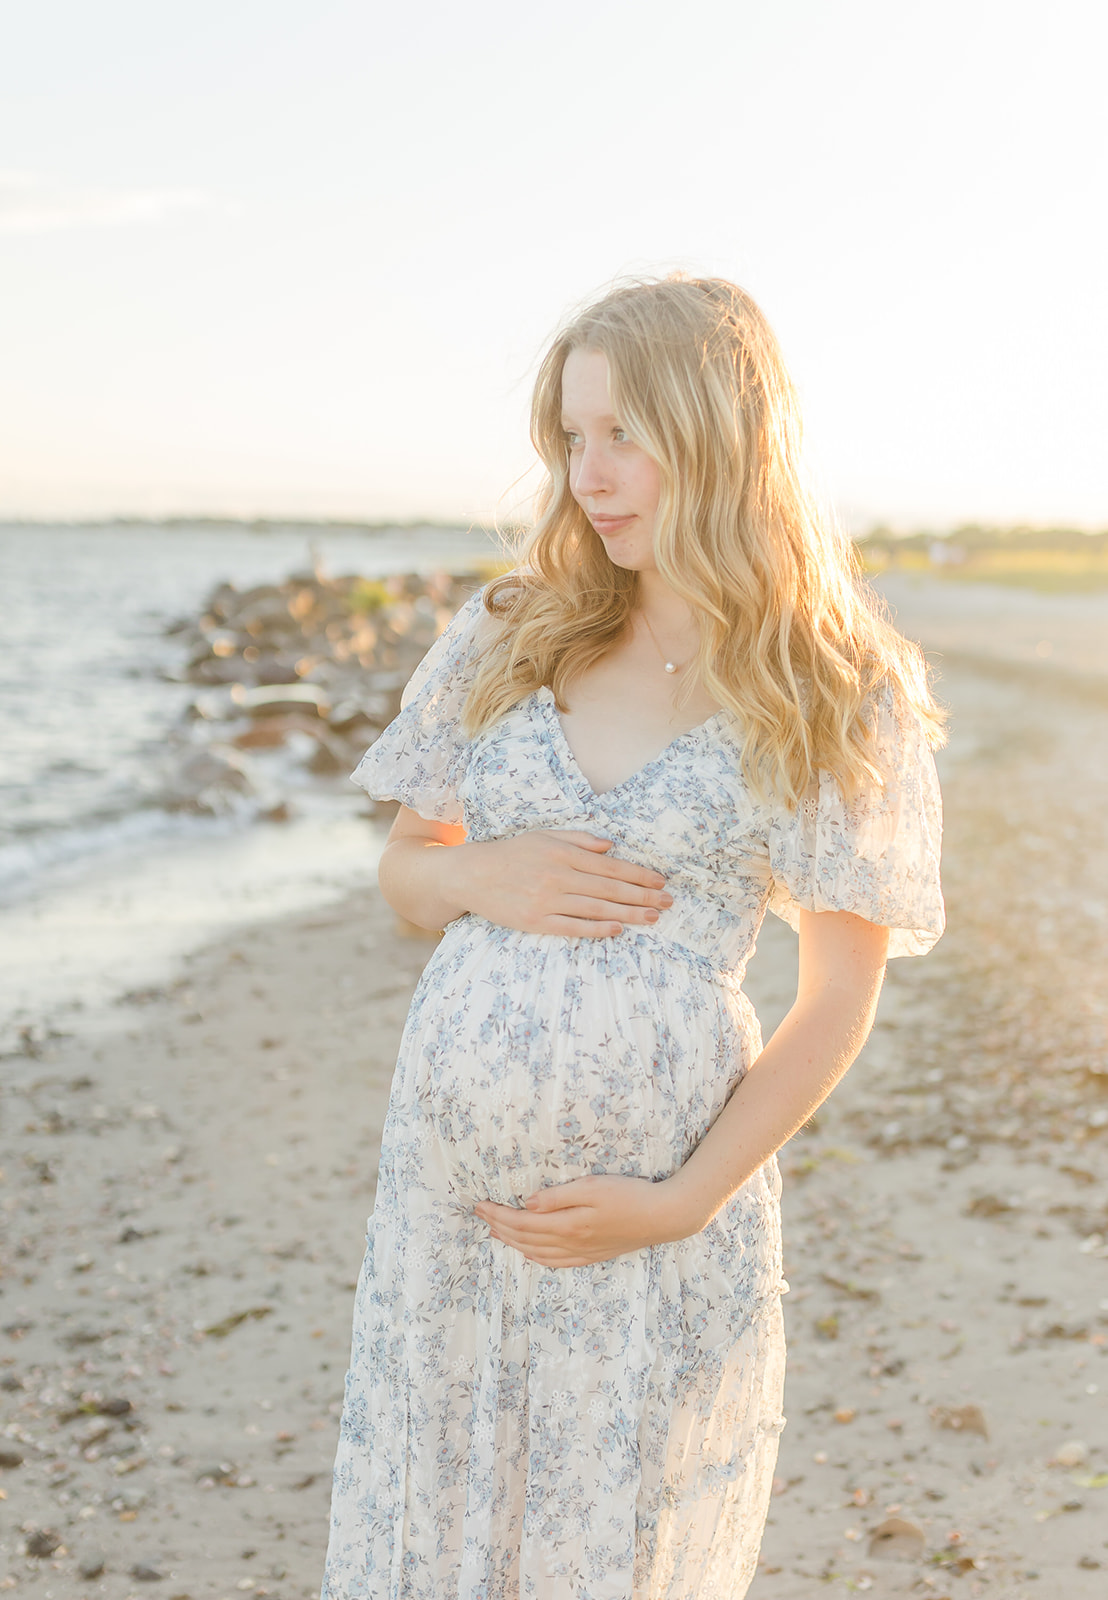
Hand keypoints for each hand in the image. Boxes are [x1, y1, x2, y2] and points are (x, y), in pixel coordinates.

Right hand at [447, 829, 671, 938]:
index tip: (660, 882)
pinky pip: (572, 927)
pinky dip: (596, 929)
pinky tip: (617, 930)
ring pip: (597, 908)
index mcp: (563, 854)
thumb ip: (578, 840)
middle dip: (643, 896)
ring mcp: (547, 900)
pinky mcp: (536, 921)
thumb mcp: (544, 836)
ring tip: (652, 918)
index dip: (638, 875)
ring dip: (628, 914)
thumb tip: (610, 846)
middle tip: (669, 903)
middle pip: (609, 889)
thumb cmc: (511, 854)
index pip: (610, 866)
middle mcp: (559, 876)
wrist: (472, 874)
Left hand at [474, 1173, 693, 1266]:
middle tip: (480, 1215)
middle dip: (499, 1227)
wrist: (664, 1216)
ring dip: (513, 1243)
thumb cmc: (630, 1195)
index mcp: (568, 1225)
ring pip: (537, 1252)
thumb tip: (527, 1203)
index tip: (480, 1204)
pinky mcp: (593, 1255)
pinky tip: (530, 1253)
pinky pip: (556, 1263)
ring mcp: (582, 1253)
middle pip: (525, 1239)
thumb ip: (557, 1197)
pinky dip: (537, 1258)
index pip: (523, 1222)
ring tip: (496, 1232)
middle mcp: (571, 1244)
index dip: (498, 1214)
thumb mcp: (592, 1187)